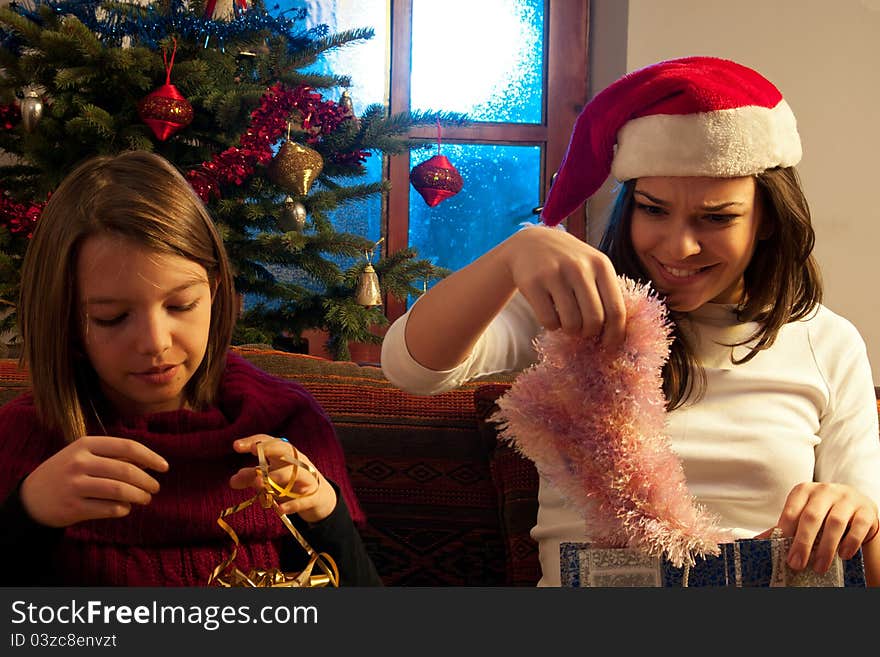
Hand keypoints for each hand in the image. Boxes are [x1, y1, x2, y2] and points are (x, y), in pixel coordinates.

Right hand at [20, 435, 168, 527]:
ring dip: (139, 496)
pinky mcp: (73, 507)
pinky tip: (126, 508)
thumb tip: (149, 463)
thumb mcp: (84, 455)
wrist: (31, 497)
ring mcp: (74, 485)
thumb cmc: (67, 472)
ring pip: (120, 491)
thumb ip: (113, 456)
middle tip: (155, 488)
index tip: (164, 467)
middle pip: (126, 470)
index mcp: (85, 444)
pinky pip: (109, 509)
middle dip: (147, 481)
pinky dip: (123, 509)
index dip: (151, 457)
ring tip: (145, 499)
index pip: (127, 446)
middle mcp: (79, 462)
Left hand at [230, 434, 336, 523]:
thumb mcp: (271, 479)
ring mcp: (308, 479)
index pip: (271, 442)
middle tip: (254, 452)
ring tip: (257, 483)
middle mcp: (298, 463)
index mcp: (286, 455)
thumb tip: (232, 480)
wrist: (320, 498)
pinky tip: (279, 510)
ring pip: (295, 474)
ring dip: (277, 477)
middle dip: (270, 449)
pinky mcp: (314, 497)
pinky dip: (292, 504)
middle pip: (286, 450)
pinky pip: (304, 500)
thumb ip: (252, 477)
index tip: (236, 446)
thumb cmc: (291, 483)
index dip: (254, 441)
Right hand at [502, 227, 626, 346]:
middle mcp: (579, 267)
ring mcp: (555, 274)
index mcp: (601, 264)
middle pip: (594, 320)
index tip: (609, 345)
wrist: (531, 244)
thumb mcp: (591, 266)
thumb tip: (619, 334)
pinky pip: (549, 321)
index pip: (616, 309)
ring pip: (571, 323)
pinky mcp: (533, 283)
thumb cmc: (569, 263)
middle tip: (583, 331)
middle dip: (589, 333)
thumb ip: (606, 292)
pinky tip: (551, 315)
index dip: (615, 334)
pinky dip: (552, 326)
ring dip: (570, 331)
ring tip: (567, 322)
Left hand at [755, 482, 879, 572]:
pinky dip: (850, 542)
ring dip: (826, 548)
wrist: (856, 509)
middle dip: (802, 543)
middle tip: (796, 564)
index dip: (785, 530)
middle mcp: (825, 490)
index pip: (792, 510)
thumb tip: (757, 541)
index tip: (780, 550)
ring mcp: (847, 498)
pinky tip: (843, 555)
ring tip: (819, 567)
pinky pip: (857, 526)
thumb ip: (784, 528)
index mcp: (804, 491)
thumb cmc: (823, 514)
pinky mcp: (865, 510)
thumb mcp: (803, 517)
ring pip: (834, 523)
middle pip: (811, 517)